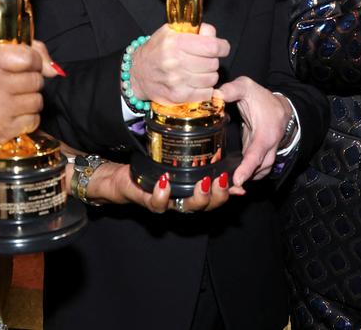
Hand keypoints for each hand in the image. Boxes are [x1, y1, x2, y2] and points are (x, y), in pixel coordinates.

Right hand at [0, 40, 56, 143]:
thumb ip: (30, 51)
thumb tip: (54, 70)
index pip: (30, 57)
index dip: (34, 62)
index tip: (25, 66)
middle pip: (36, 80)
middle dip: (31, 82)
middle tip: (13, 85)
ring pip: (38, 101)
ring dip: (30, 100)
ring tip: (11, 99)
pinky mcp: (0, 131)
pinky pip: (33, 120)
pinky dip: (27, 117)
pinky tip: (11, 114)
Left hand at [69, 162, 232, 212]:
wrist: (120, 178)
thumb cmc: (152, 168)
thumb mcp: (177, 160)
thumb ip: (198, 159)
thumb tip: (220, 151)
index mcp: (191, 190)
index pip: (215, 196)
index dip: (229, 193)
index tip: (239, 186)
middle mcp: (181, 200)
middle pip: (205, 207)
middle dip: (216, 196)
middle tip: (221, 181)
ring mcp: (165, 202)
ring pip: (185, 208)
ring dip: (197, 197)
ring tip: (202, 182)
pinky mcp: (146, 200)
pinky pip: (156, 204)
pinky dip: (162, 195)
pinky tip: (166, 183)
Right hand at [130, 23, 229, 103]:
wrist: (138, 73)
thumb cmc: (157, 50)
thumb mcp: (172, 31)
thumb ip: (195, 30)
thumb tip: (213, 35)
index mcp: (175, 42)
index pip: (212, 47)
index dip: (222, 47)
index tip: (221, 48)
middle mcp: (175, 62)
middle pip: (213, 63)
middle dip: (212, 60)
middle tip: (203, 60)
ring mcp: (177, 81)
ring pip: (212, 78)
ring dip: (209, 75)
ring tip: (198, 71)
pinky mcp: (178, 96)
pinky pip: (206, 93)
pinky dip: (205, 88)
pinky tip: (195, 82)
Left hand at [217, 77, 293, 189]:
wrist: (280, 107)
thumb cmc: (262, 98)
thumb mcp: (247, 87)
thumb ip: (232, 90)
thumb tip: (216, 96)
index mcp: (265, 133)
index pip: (256, 155)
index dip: (247, 169)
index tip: (237, 180)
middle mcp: (269, 147)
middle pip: (259, 170)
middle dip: (244, 180)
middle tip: (225, 187)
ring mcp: (266, 154)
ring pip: (259, 173)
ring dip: (246, 180)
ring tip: (227, 187)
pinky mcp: (259, 157)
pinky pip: (255, 170)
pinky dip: (246, 176)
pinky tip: (231, 179)